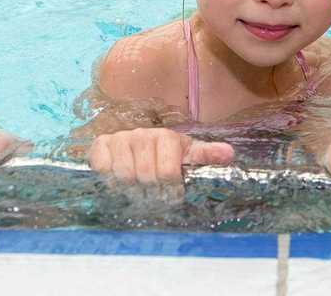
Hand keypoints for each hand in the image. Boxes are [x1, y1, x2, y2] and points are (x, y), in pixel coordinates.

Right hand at [88, 128, 233, 198]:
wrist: (134, 146)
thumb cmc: (165, 155)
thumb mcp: (187, 155)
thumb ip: (206, 155)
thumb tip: (229, 154)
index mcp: (166, 137)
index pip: (168, 172)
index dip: (170, 190)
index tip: (171, 195)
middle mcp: (142, 135)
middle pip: (145, 176)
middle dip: (150, 192)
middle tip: (152, 195)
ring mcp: (119, 139)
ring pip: (123, 175)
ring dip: (130, 189)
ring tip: (137, 190)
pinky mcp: (100, 145)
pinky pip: (102, 168)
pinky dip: (109, 180)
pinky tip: (117, 180)